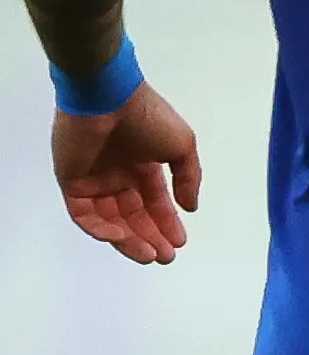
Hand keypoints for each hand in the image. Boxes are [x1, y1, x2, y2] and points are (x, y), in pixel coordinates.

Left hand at [54, 83, 199, 264]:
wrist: (107, 98)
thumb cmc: (148, 117)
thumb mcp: (182, 144)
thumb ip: (188, 177)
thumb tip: (190, 207)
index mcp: (143, 164)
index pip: (154, 201)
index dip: (167, 222)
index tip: (180, 242)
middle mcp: (118, 175)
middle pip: (134, 215)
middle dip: (150, 236)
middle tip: (165, 256)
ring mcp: (93, 181)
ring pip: (111, 219)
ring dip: (129, 238)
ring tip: (148, 254)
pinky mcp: (71, 184)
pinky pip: (85, 214)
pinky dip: (101, 228)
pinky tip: (121, 237)